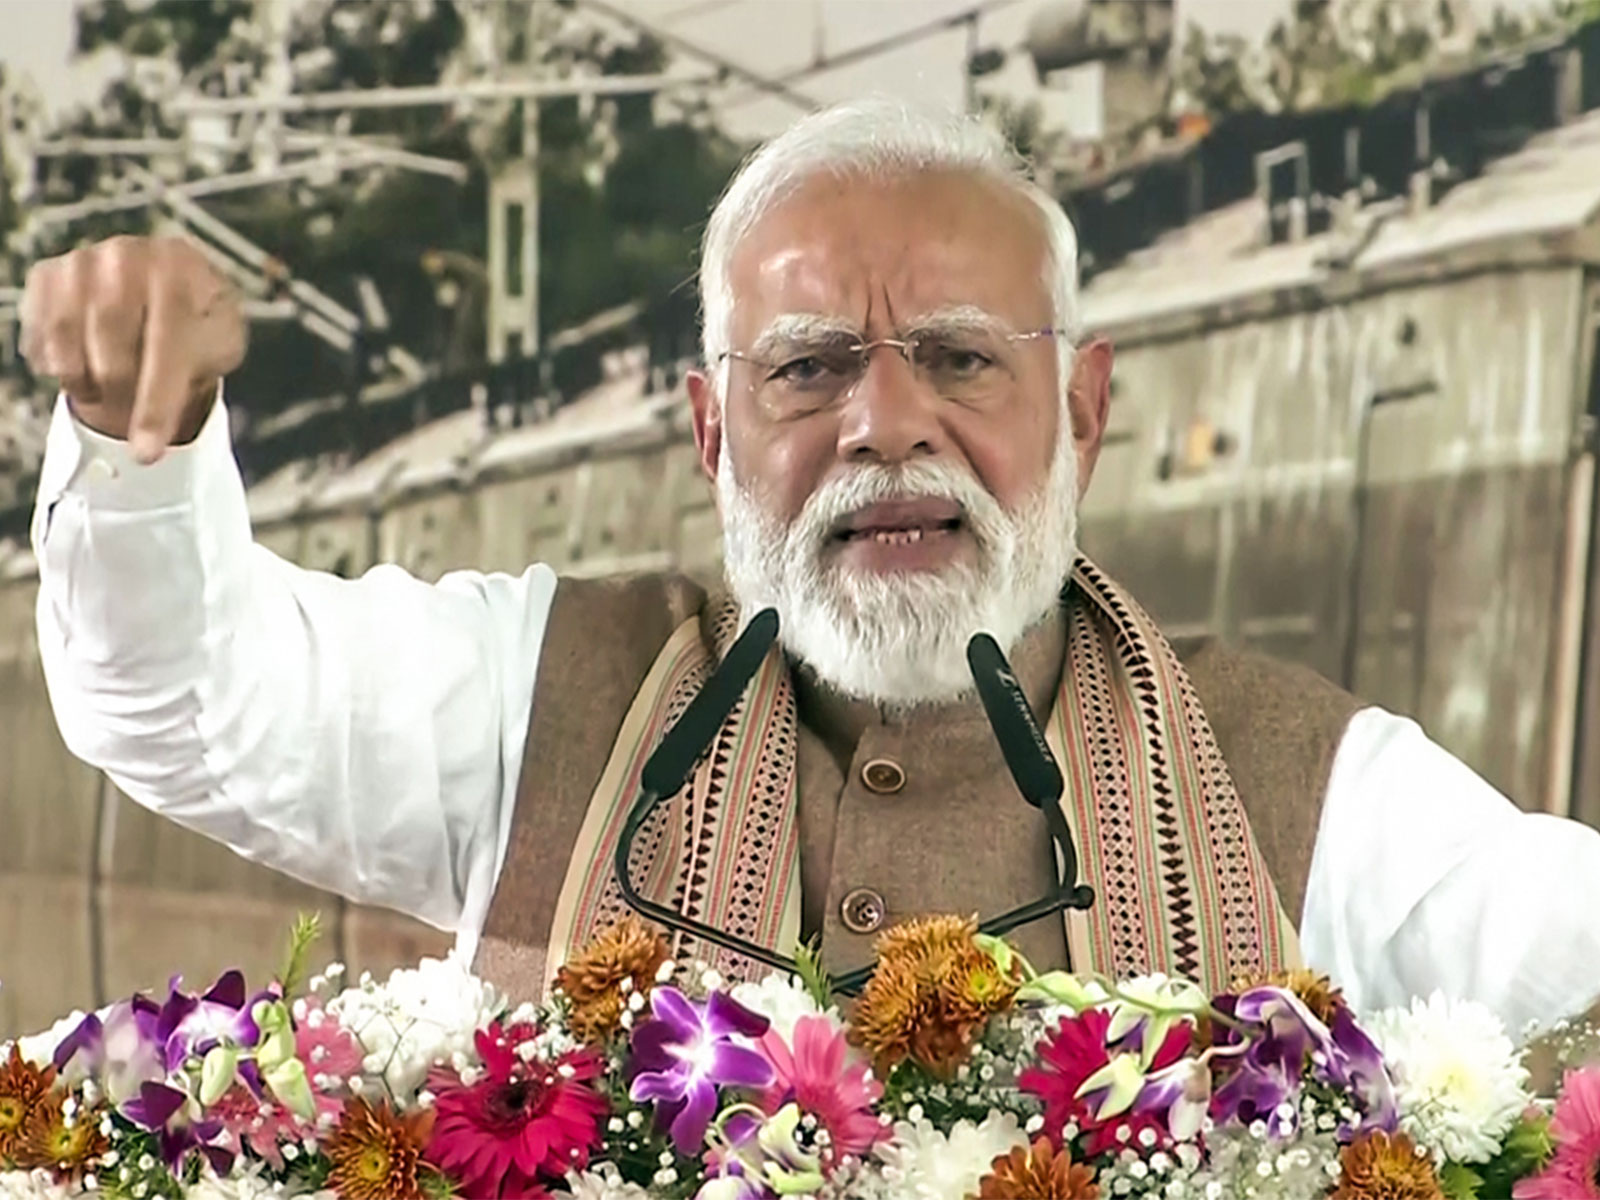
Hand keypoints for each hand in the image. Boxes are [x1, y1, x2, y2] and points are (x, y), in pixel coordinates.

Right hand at [19, 235, 246, 462]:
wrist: (168, 288)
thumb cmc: (198, 326)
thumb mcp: (221, 346)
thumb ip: (202, 371)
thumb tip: (161, 421)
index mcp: (184, 268)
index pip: (166, 344)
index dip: (156, 405)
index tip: (147, 453)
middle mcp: (129, 255)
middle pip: (112, 347)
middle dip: (122, 393)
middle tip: (131, 405)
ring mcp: (84, 261)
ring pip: (69, 344)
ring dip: (86, 381)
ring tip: (108, 384)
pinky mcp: (48, 274)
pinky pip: (41, 337)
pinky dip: (57, 364)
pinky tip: (82, 365)